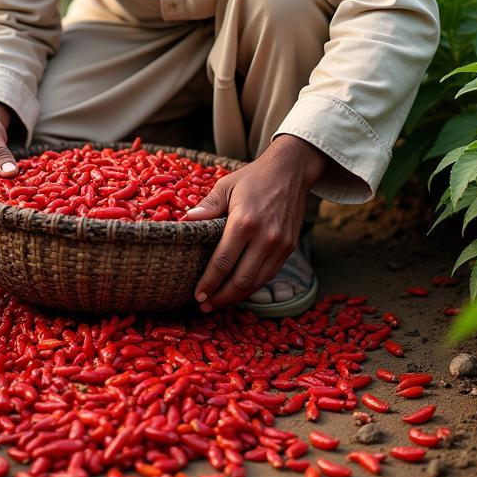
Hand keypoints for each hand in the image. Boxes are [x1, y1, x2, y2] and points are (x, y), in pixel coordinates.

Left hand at [184, 135, 326, 310]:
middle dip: (221, 297)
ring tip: (219, 302)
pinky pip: (269, 274)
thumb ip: (207, 207)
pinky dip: (253, 286)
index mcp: (244, 222)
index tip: (197, 294)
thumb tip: (185, 221)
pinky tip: (239, 289)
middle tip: (204, 305)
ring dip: (237, 297)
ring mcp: (280, 245)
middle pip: (241, 280)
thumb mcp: (226, 186)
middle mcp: (265, 237)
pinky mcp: (290, 247)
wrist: (290, 171)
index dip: (209, 283)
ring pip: (257, 282)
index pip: (222, 262)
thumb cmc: (253, 177)